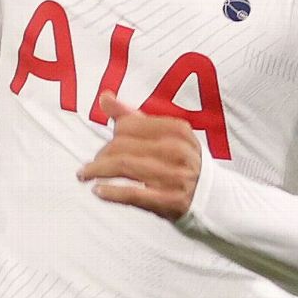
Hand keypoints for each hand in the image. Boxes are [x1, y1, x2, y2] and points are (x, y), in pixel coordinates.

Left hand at [76, 92, 200, 220]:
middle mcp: (177, 151)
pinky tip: (98, 191)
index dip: (114, 134)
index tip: (108, 145)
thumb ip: (133, 116)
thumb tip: (104, 97)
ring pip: (123, 167)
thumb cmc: (181, 162)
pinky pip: (132, 194)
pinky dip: (110, 192)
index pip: (128, 125)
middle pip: (122, 146)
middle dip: (102, 155)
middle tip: (94, 164)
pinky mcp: (169, 201)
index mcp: (176, 130)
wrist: (212, 197)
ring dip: (97, 170)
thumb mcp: (166, 135)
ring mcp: (174, 177)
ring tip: (84, 175)